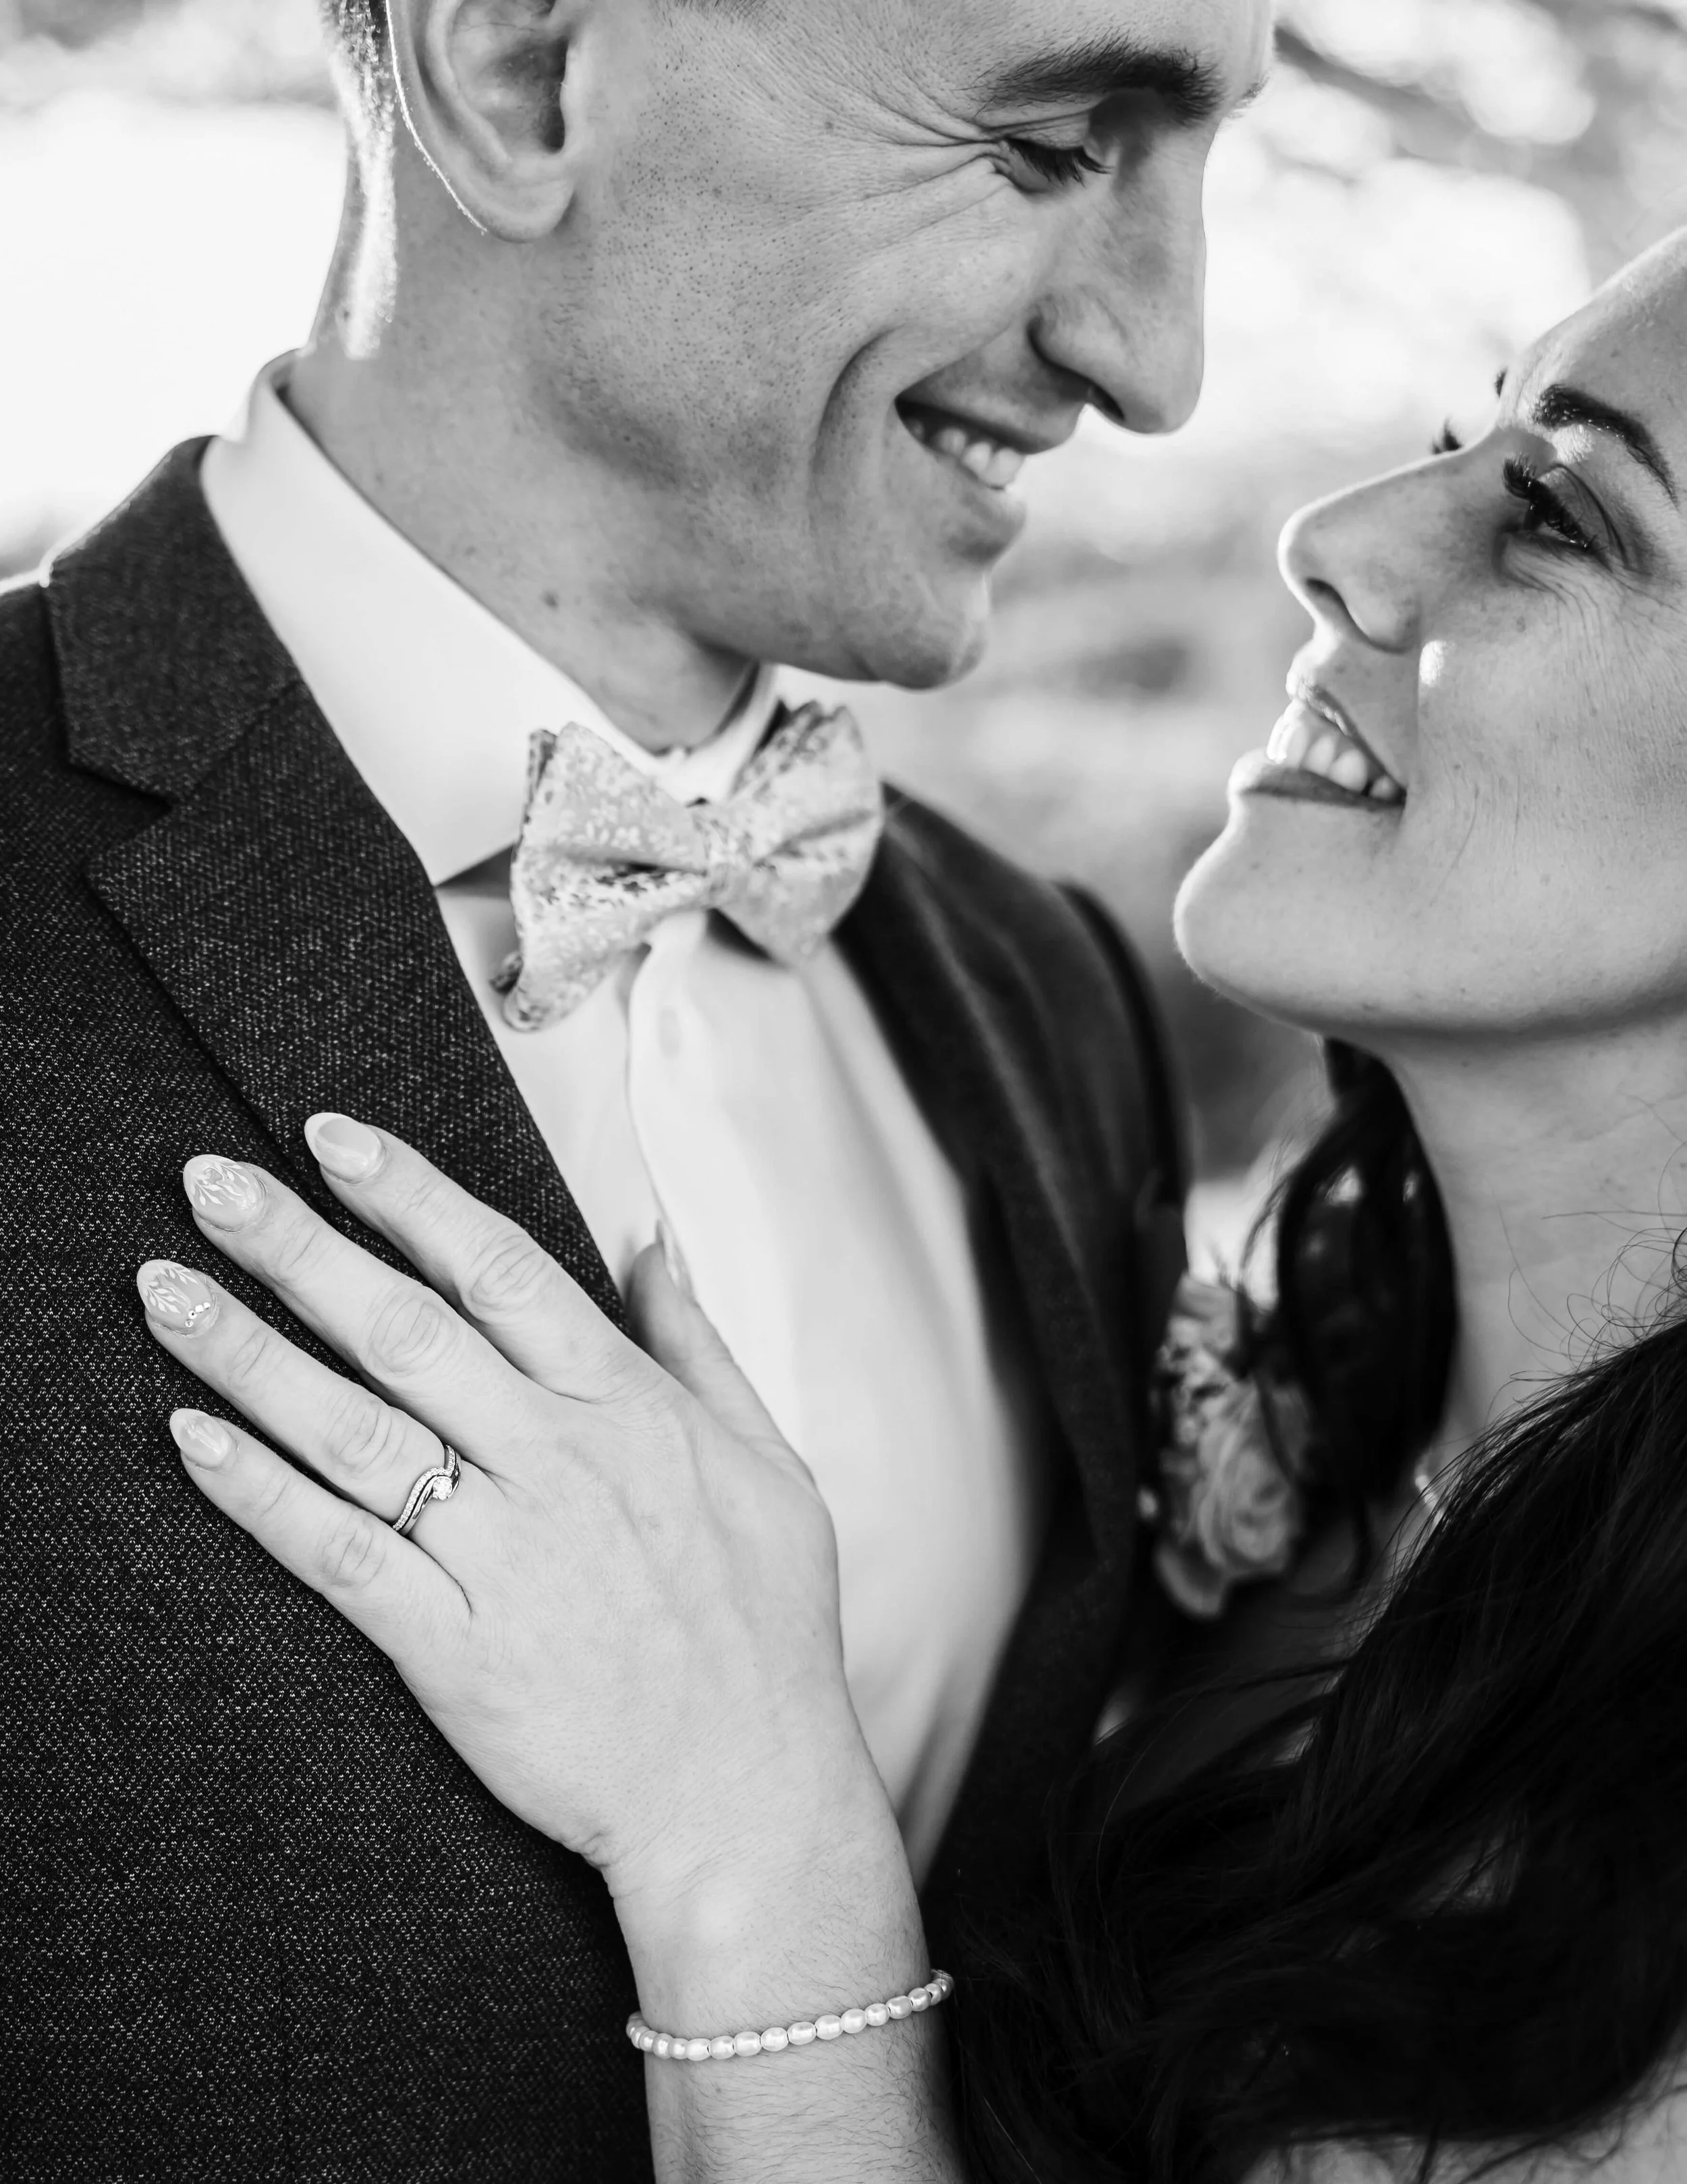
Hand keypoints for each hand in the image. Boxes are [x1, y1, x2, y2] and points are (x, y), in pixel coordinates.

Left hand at [135, 1117, 898, 1969]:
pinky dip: (264, 1495)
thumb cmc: (765, 1627)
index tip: (332, 1139)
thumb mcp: (769, 1461)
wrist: (748, 1792)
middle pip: (406, 1329)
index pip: (501, 1270)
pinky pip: (341, 1556)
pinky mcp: (455, 1650)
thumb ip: (696, 1342)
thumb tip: (649, 1237)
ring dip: (250, 1353)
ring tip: (166, 1290)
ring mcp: (503, 1557)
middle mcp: (557, 1466)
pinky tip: (195, 1439)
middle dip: (300, 1246)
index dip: (410, 1196)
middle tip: (210, 1182)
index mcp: (628, 1410)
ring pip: (355, 1429)